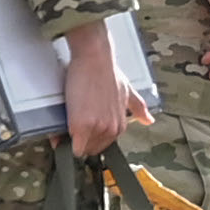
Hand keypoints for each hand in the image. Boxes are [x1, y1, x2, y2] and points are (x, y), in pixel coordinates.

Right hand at [59, 40, 144, 157]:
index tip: (83, 132)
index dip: (90, 139)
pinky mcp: (81, 125)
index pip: (103, 145)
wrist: (95, 59)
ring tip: (66, 124)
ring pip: (81, 149)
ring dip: (71, 140)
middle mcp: (111, 129)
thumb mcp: (128, 91)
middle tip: (72, 126)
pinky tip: (60, 134)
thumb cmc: (108, 72)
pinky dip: (63, 142)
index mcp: (120, 124)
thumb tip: (148, 120)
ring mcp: (96, 128)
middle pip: (91, 149)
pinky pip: (72, 145)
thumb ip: (138, 107)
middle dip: (81, 141)